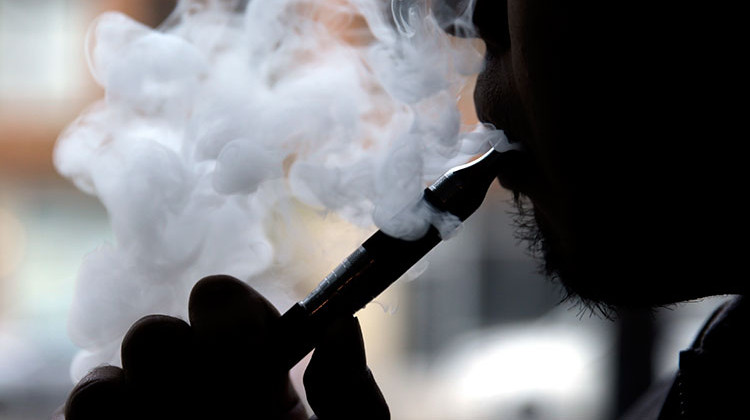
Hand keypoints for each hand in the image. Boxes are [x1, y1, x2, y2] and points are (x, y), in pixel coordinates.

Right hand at [57, 275, 389, 418]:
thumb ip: (351, 397)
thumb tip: (338, 327)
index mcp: (254, 377)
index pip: (221, 304)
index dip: (234, 318)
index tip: (264, 357)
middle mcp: (192, 394)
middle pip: (157, 332)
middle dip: (189, 362)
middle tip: (236, 402)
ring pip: (110, 376)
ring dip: (150, 395)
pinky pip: (87, 417)